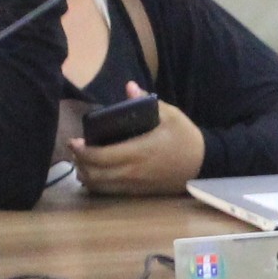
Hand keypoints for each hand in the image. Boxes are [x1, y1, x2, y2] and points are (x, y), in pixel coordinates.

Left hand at [72, 91, 205, 195]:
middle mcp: (133, 171)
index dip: (83, 151)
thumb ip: (146, 101)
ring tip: (81, 161)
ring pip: (99, 186)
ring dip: (85, 174)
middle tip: (75, 148)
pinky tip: (94, 173)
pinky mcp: (137, 192)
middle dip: (79, 162)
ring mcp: (134, 185)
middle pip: (95, 173)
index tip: (74, 140)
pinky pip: (109, 192)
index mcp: (139, 151)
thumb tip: (129, 86)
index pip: (101, 156)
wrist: (203, 164)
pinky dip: (96, 184)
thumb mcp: (170, 115)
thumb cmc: (185, 137)